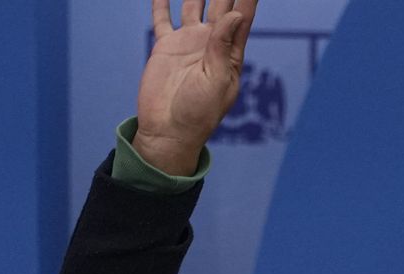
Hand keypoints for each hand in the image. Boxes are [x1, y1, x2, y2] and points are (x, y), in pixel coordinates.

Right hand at [134, 0, 258, 174]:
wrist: (168, 131)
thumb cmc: (198, 114)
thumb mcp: (215, 82)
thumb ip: (221, 47)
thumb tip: (234, 15)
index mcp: (229, 54)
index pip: (241, 17)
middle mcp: (210, 44)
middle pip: (221, 5)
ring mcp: (188, 43)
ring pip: (193, 5)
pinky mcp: (166, 47)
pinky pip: (163, 19)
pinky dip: (162, 3)